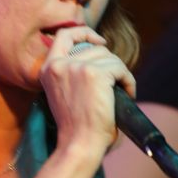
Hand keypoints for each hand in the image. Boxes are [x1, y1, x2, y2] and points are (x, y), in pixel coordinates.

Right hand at [39, 27, 134, 155]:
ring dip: (120, 75)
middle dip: (110, 64)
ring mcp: (77, 67)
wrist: (79, 144)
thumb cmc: (76, 127)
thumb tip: (97, 53)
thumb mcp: (64, 94)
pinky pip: (121, 69)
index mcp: (48, 70)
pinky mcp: (95, 73)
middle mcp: (60, 65)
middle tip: (115, 85)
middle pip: (95, 48)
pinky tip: (128, 95)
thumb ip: (71, 74)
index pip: (64, 36)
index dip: (84, 33)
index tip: (100, 42)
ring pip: (110, 58)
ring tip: (121, 94)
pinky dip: (129, 82)